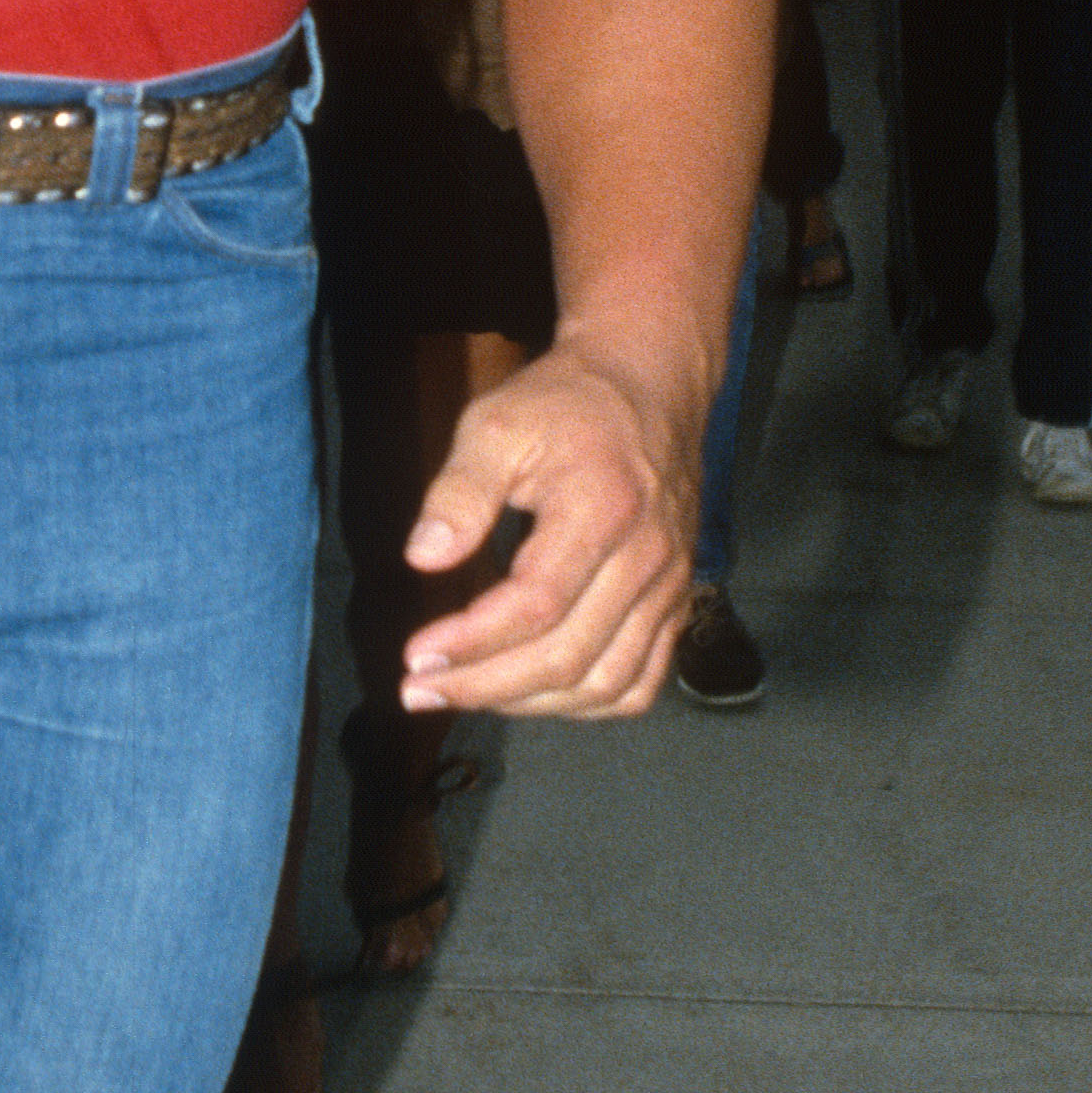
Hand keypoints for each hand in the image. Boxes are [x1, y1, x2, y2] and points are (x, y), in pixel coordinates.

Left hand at [396, 337, 696, 720]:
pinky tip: (533, 696)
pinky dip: (586, 705)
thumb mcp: (497, 424)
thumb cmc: (564, 406)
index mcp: (603, 509)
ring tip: (466, 694)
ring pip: (606, 684)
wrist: (648, 387)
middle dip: (485, 686)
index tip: (415, 655)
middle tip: (421, 689)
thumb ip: (460, 491)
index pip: (536, 604)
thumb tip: (423, 557)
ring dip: (529, 705)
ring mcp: (670, 587)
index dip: (472, 642)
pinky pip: (641, 683)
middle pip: (568, 657)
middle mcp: (648, 559)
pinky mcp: (676, 603)